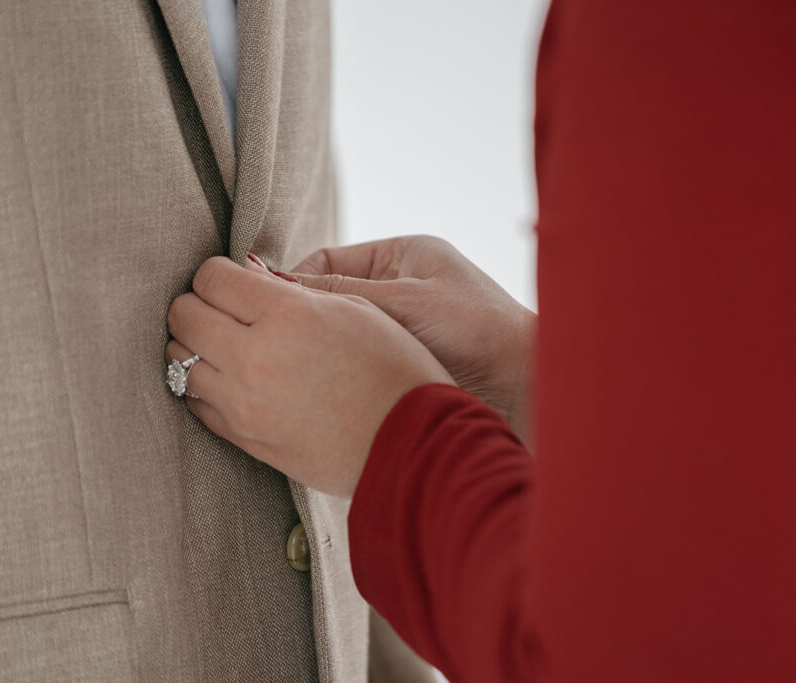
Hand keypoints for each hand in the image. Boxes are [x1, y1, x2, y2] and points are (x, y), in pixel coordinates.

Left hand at [165, 255, 453, 497]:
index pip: (211, 277)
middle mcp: (254, 358)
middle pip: (183, 314)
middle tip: (223, 308)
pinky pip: (196, 403)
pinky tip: (232, 381)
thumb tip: (250, 274)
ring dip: (195, 345)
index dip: (219, 272)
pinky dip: (204, 386)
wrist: (414, 447)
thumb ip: (296, 290)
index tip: (235, 279)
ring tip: (225, 344)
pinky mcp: (244, 438)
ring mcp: (244, 403)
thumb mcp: (358, 310)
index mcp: (286, 315)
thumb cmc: (397, 370)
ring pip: (178, 360)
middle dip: (198, 303)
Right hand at [291, 236, 535, 445]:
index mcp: (401, 255)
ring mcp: (401, 327)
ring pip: (342, 335)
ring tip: (295, 366)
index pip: (326, 262)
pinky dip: (340, 373)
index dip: (293, 282)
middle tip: (274, 341)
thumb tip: (273, 282)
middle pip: (330, 300)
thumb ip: (340, 293)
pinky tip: (321, 387)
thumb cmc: (477, 328)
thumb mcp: (403, 301)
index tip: (267, 308)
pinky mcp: (403, 364)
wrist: (527, 384)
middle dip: (305, 319)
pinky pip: (358, 364)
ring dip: (322, 350)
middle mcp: (399, 287)